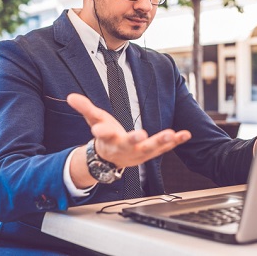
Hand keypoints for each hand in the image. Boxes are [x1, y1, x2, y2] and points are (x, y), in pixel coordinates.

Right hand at [67, 93, 190, 168]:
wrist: (113, 159)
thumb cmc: (105, 136)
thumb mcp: (94, 121)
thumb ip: (85, 108)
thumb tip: (70, 96)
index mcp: (109, 139)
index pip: (103, 135)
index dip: (101, 132)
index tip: (98, 130)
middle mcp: (124, 147)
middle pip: (129, 143)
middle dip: (134, 139)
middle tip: (140, 135)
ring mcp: (139, 151)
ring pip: (150, 148)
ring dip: (161, 141)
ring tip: (171, 134)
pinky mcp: (152, 151)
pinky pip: (165, 147)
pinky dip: (176, 141)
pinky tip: (186, 134)